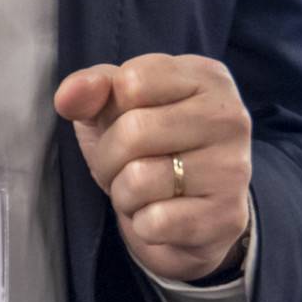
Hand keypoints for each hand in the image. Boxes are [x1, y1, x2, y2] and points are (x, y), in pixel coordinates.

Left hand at [54, 54, 252, 284]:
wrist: (189, 215)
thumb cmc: (149, 148)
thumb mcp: (115, 107)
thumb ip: (92, 88)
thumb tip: (68, 95)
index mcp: (207, 77)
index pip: (131, 81)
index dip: (112, 110)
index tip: (126, 122)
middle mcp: (229, 117)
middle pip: (133, 131)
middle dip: (109, 157)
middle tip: (124, 167)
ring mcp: (233, 169)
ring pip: (139, 179)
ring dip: (124, 193)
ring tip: (143, 191)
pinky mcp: (226, 217)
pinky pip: (154, 222)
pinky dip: (143, 225)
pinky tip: (162, 216)